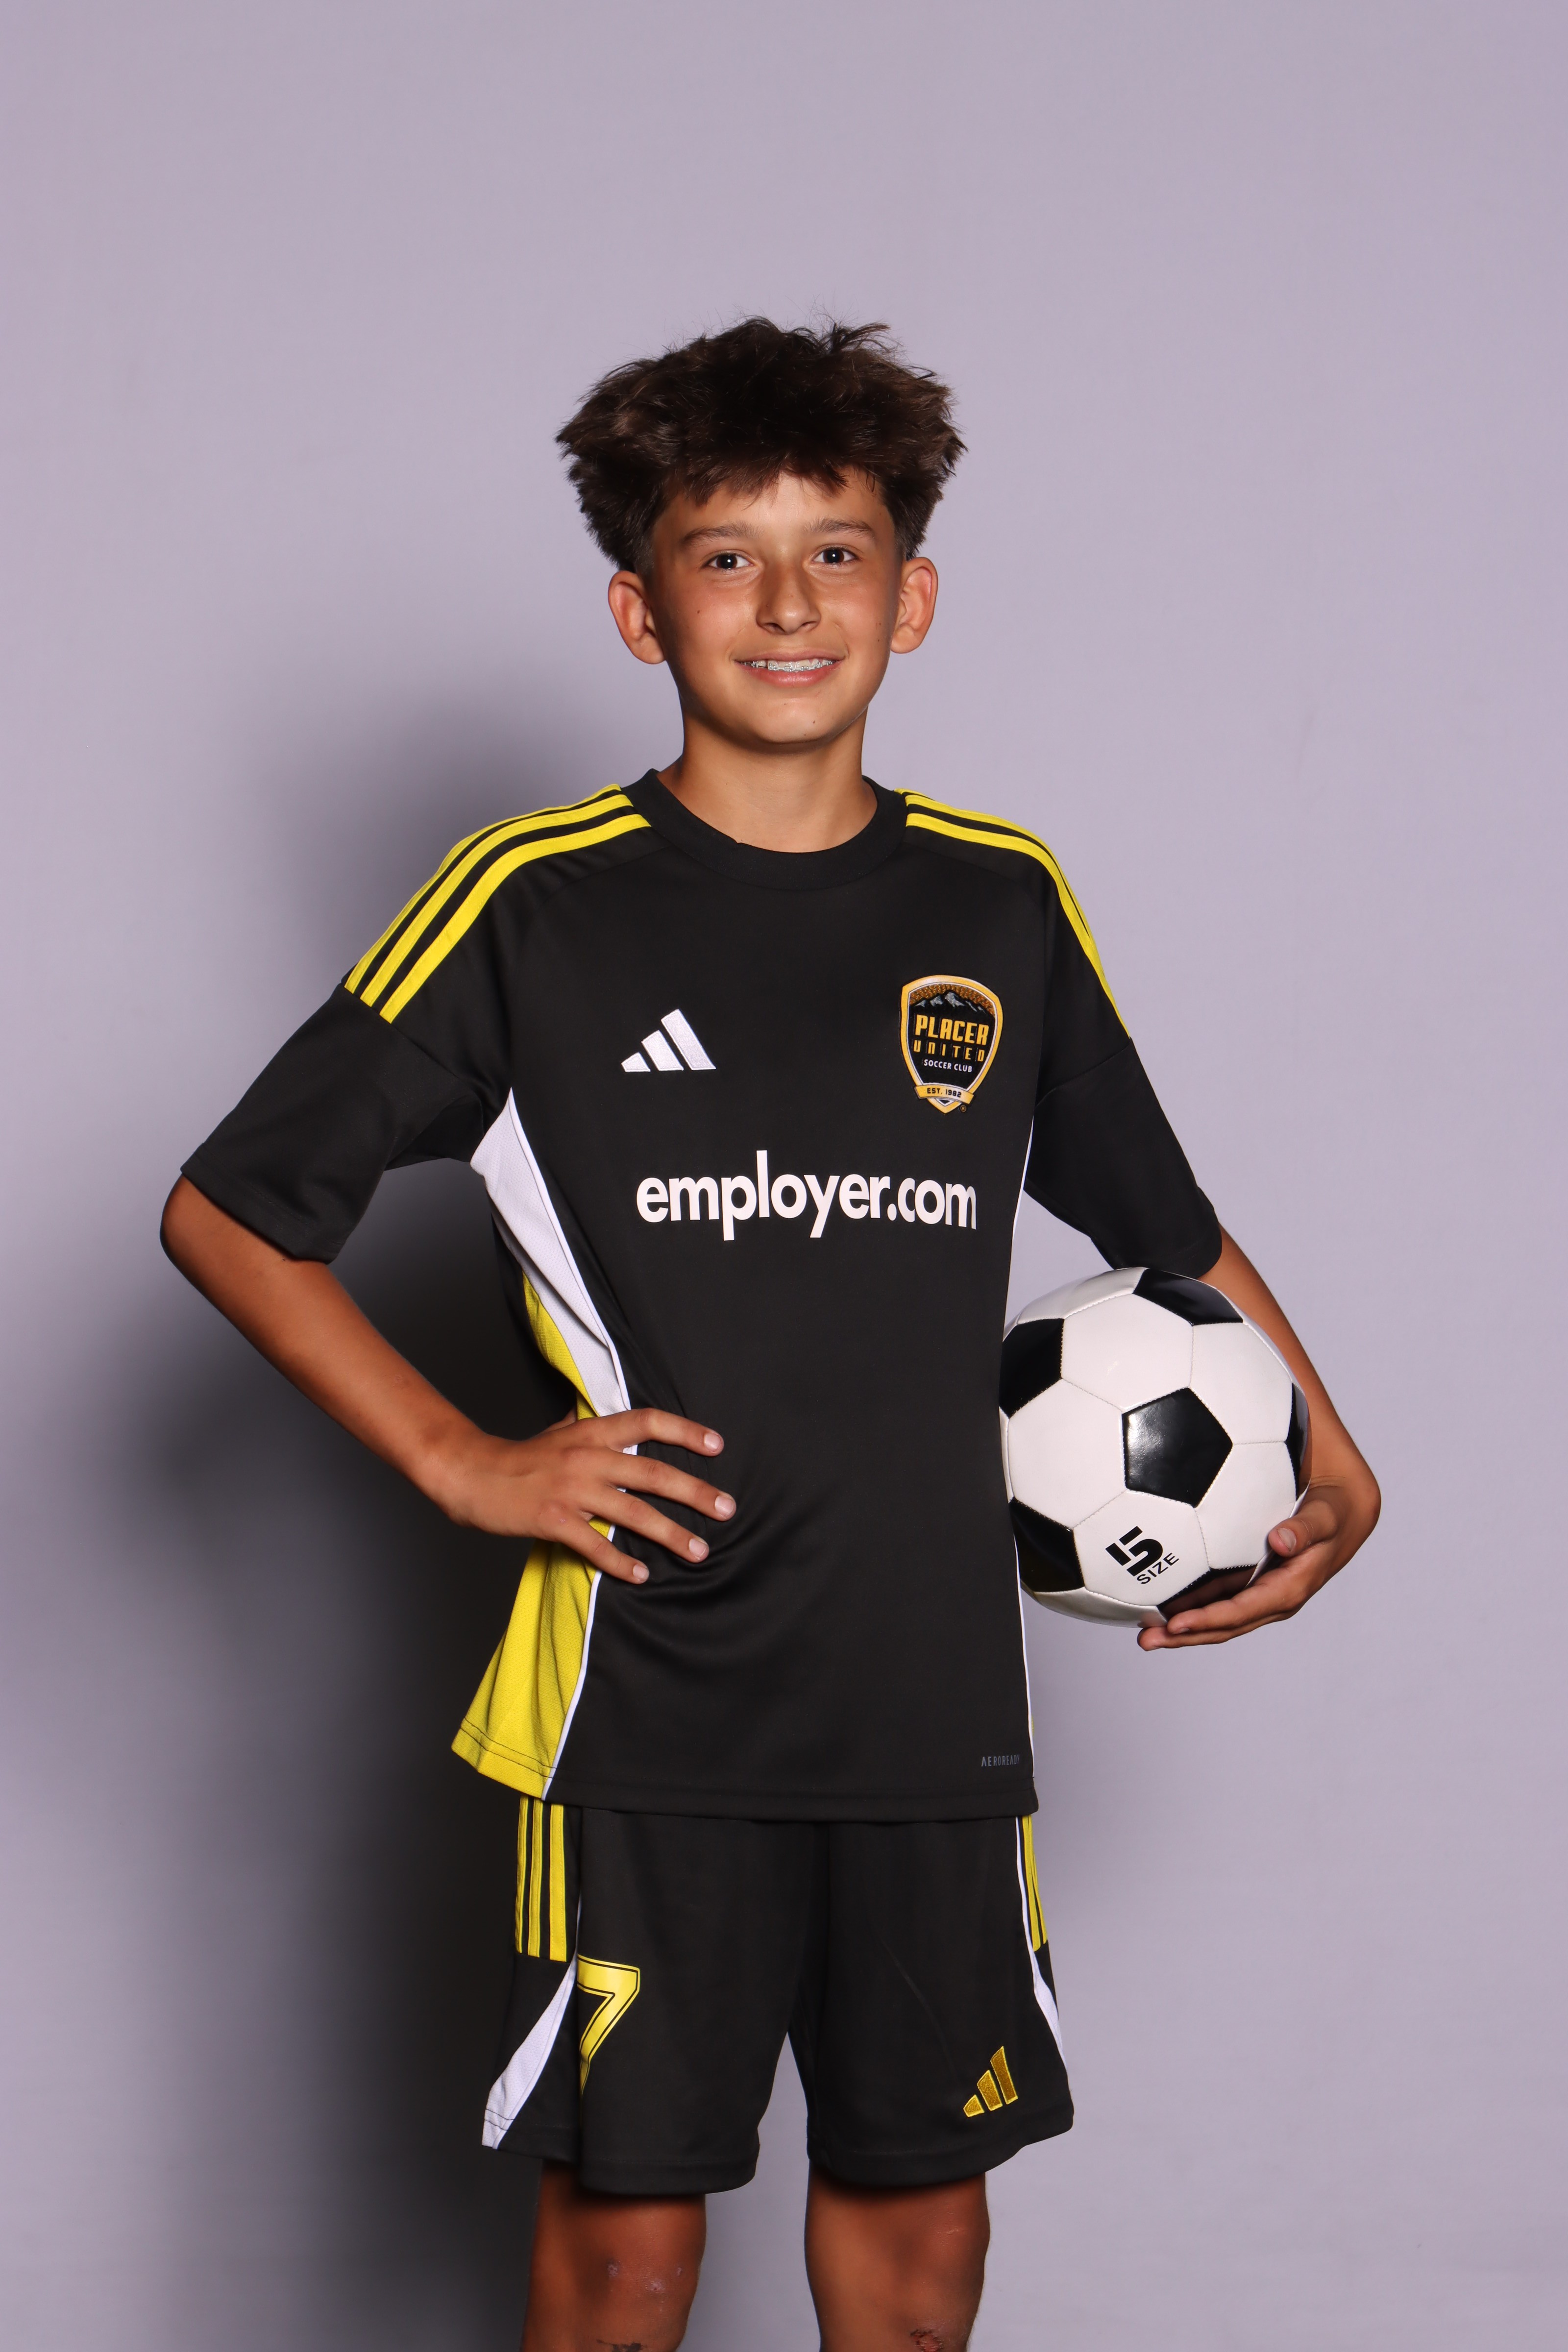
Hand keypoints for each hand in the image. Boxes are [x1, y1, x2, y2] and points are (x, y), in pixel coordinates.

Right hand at [423, 1408, 732, 1584]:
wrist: (470, 1473)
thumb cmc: (518, 1456)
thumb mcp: (557, 1430)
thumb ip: (587, 1424)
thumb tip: (609, 1409)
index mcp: (591, 1432)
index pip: (647, 1421)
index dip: (685, 1430)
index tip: (717, 1445)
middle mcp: (587, 1457)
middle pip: (653, 1473)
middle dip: (695, 1492)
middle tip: (727, 1508)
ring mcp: (571, 1489)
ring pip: (633, 1512)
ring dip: (671, 1534)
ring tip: (699, 1551)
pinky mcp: (553, 1519)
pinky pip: (595, 1543)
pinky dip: (620, 1562)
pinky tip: (641, 1576)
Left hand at [1137, 1456, 1379, 1649]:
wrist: (1348, 1511)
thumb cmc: (1337, 1511)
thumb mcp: (1327, 1515)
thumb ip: (1307, 1527)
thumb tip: (1280, 1539)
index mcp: (1291, 1587)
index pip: (1244, 1611)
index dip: (1210, 1620)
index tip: (1177, 1623)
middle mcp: (1274, 1598)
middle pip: (1226, 1625)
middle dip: (1187, 1635)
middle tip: (1146, 1639)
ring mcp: (1262, 1592)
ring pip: (1220, 1617)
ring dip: (1184, 1627)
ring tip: (1145, 1632)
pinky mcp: (1253, 1581)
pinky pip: (1220, 1599)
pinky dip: (1193, 1605)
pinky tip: (1161, 1603)